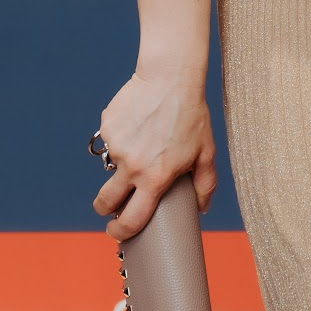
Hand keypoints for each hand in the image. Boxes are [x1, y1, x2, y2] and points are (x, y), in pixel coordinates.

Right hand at [92, 63, 216, 239]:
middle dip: (105, 208)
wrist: (170, 77)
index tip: (117, 233)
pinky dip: (121, 137)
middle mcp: (132, 166)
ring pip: (110, 165)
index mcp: (155, 178)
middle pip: (105, 201)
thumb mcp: (206, 152)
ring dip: (121, 162)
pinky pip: (111, 140)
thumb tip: (202, 209)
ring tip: (143, 142)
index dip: (121, 232)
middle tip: (110, 205)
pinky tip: (138, 123)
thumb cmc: (192, 115)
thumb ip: (205, 184)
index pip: (131, 220)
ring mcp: (116, 146)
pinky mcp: (107, 127)